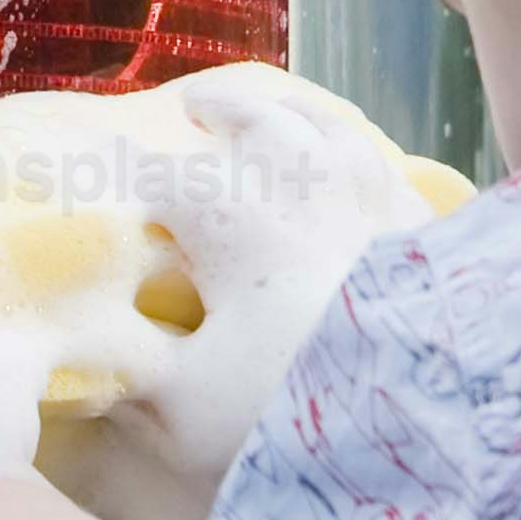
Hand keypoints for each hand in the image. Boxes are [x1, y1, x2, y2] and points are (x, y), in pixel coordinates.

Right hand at [67, 65, 429, 519]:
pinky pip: (383, 163)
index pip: (159, 178)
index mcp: (231, 213)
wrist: (433, 413)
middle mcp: (303, 181)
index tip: (87, 169)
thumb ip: (132, 379)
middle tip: (193, 106)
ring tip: (274, 111)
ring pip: (327, 125)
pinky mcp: (426, 225)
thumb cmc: (291, 409)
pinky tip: (358, 166)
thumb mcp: (185, 413)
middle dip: (219, 107)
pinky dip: (357, 151)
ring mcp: (373, 194)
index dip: (119, 174)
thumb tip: (88, 357)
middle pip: (256, 119)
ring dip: (291, 112)